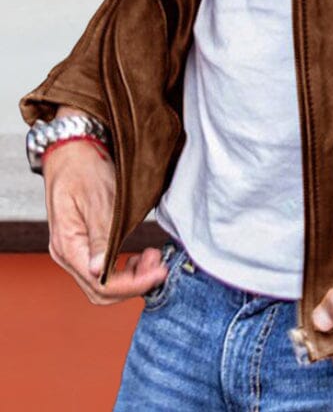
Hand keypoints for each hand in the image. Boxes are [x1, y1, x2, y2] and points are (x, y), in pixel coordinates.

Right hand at [43, 107, 168, 304]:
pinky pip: (101, 269)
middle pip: (100, 290)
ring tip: (152, 257)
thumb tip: (98, 272)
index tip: (159, 272)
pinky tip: (138, 257)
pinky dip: (122, 268)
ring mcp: (73, 250)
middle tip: (159, 263)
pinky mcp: (82, 244)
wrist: (72, 148)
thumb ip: (100, 237)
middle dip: (134, 283)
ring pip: (101, 283)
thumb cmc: (84, 168)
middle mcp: (66, 253)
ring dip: (130, 277)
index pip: (100, 283)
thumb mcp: (98, 200)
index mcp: (68, 245)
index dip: (133, 284)